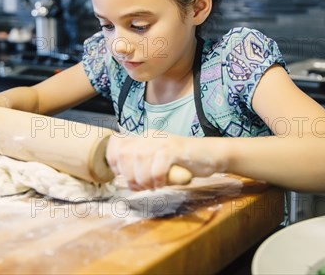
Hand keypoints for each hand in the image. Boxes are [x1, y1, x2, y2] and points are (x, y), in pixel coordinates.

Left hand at [105, 131, 219, 190]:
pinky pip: (157, 167)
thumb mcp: (158, 161)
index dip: (113, 161)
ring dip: (143, 180)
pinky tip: (162, 184)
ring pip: (139, 161)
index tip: (121, 176)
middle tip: (139, 186)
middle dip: (128, 175)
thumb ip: (143, 166)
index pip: (117, 143)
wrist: (211, 154)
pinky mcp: (174, 149)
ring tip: (152, 186)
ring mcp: (162, 141)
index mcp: (144, 137)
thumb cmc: (184, 162)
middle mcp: (150, 136)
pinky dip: (157, 179)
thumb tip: (125, 180)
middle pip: (124, 154)